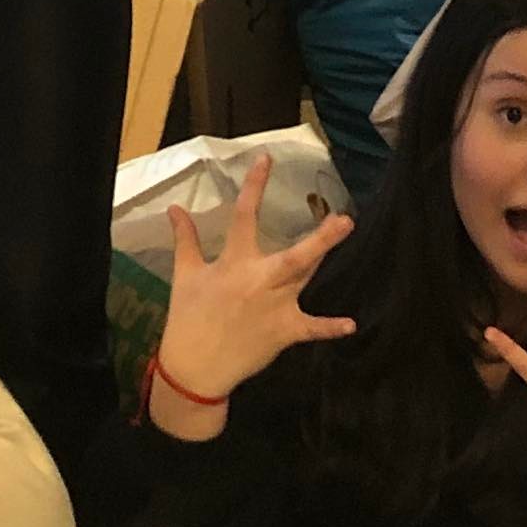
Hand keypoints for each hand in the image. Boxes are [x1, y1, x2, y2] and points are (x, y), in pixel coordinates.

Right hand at [147, 158, 354, 432]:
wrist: (194, 367)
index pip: (243, 217)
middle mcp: (259, 281)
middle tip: (344, 219)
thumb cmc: (188, 317)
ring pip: (304, 277)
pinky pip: (311, 329)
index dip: (254, 186)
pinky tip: (350, 325)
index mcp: (233, 263)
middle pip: (294, 256)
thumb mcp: (185, 275)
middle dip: (320, 238)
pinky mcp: (284, 331)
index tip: (266, 159)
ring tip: (345, 232)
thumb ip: (185, 240)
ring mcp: (275, 307)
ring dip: (323, 258)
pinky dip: (329, 327)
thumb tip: (175, 208)